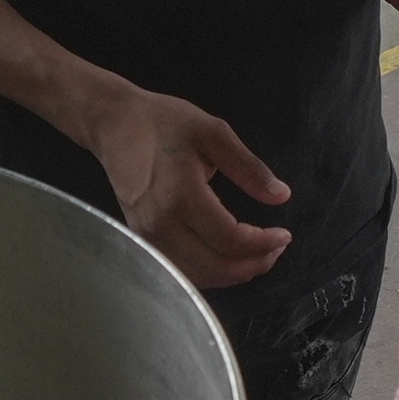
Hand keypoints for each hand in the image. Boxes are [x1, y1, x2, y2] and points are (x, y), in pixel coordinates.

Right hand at [79, 80, 292, 286]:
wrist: (113, 124)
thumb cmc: (163, 122)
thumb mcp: (213, 132)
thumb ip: (249, 167)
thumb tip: (281, 196)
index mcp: (182, 195)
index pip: (231, 239)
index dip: (263, 244)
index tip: (284, 235)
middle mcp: (162, 224)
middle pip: (216, 267)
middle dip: (254, 265)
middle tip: (276, 249)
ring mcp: (148, 236)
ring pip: (198, 276)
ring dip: (233, 272)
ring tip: (257, 253)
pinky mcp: (142, 238)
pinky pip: (181, 268)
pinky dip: (210, 271)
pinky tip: (226, 255)